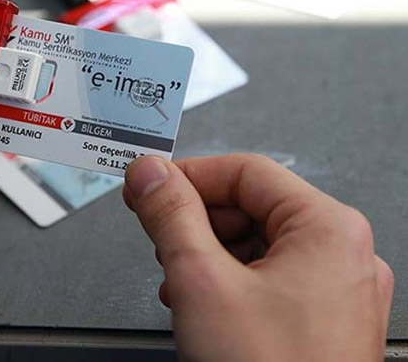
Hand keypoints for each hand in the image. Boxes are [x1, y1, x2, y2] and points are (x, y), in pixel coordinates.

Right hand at [123, 154, 392, 361]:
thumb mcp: (201, 281)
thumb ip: (170, 216)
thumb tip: (150, 175)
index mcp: (328, 230)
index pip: (245, 171)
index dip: (189, 176)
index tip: (150, 187)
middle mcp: (343, 256)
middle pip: (252, 208)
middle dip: (197, 223)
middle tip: (160, 238)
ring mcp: (336, 293)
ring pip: (257, 246)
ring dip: (209, 257)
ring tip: (181, 284)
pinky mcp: (322, 323)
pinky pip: (270, 281)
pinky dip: (230, 284)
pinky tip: (204, 307)